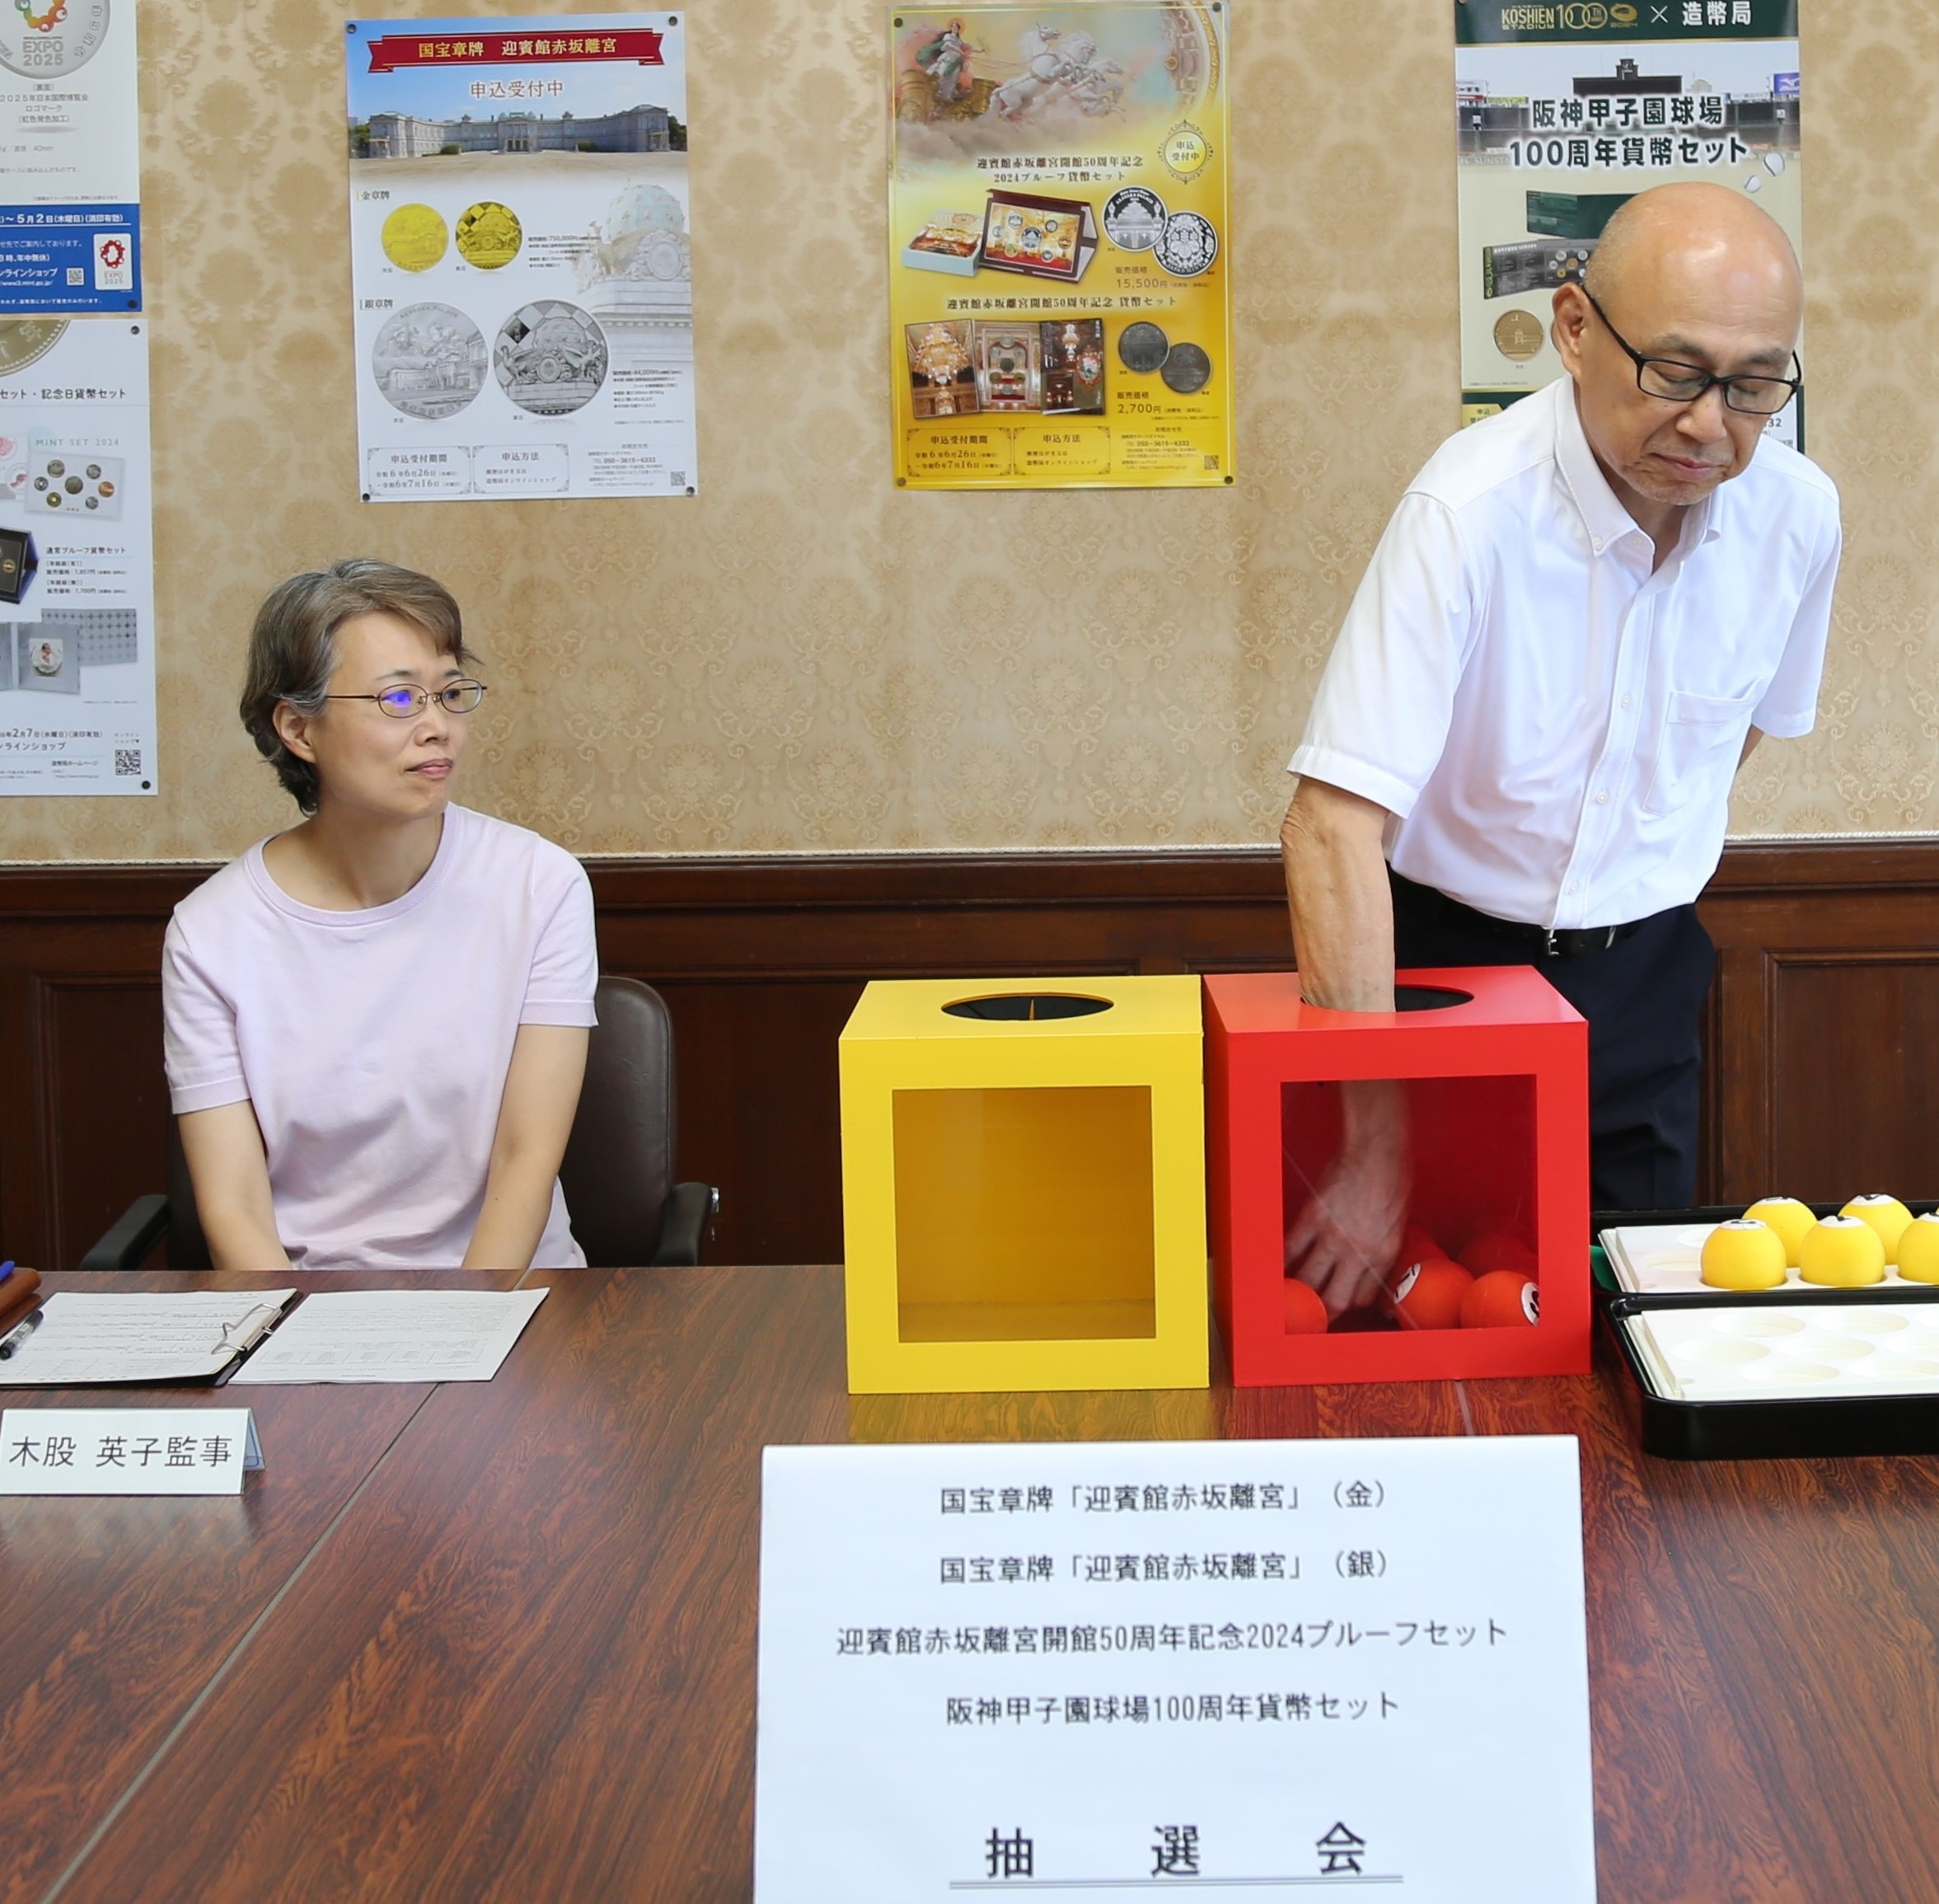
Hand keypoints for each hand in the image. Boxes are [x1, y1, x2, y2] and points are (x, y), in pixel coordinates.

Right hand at [1284, 1080, 1411, 1317]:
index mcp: (1383, 1255)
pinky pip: (1291, 1248)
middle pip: (1336, 1299)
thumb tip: (1374, 1267)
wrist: (1376, 1152)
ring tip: (1294, 1294)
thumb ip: (1384, 1250)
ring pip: (1310, 1279)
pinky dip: (1284, 1260)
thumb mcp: (1399, 1224)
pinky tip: (1280, 1265)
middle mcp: (1357, 1253)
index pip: (1363, 1296)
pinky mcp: (1311, 1218)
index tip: (1345, 1300)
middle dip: (1326, 1310)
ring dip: (1301, 1290)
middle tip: (1317, 1311)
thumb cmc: (1394, 1181)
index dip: (1353, 1302)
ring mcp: (1331, 1237)